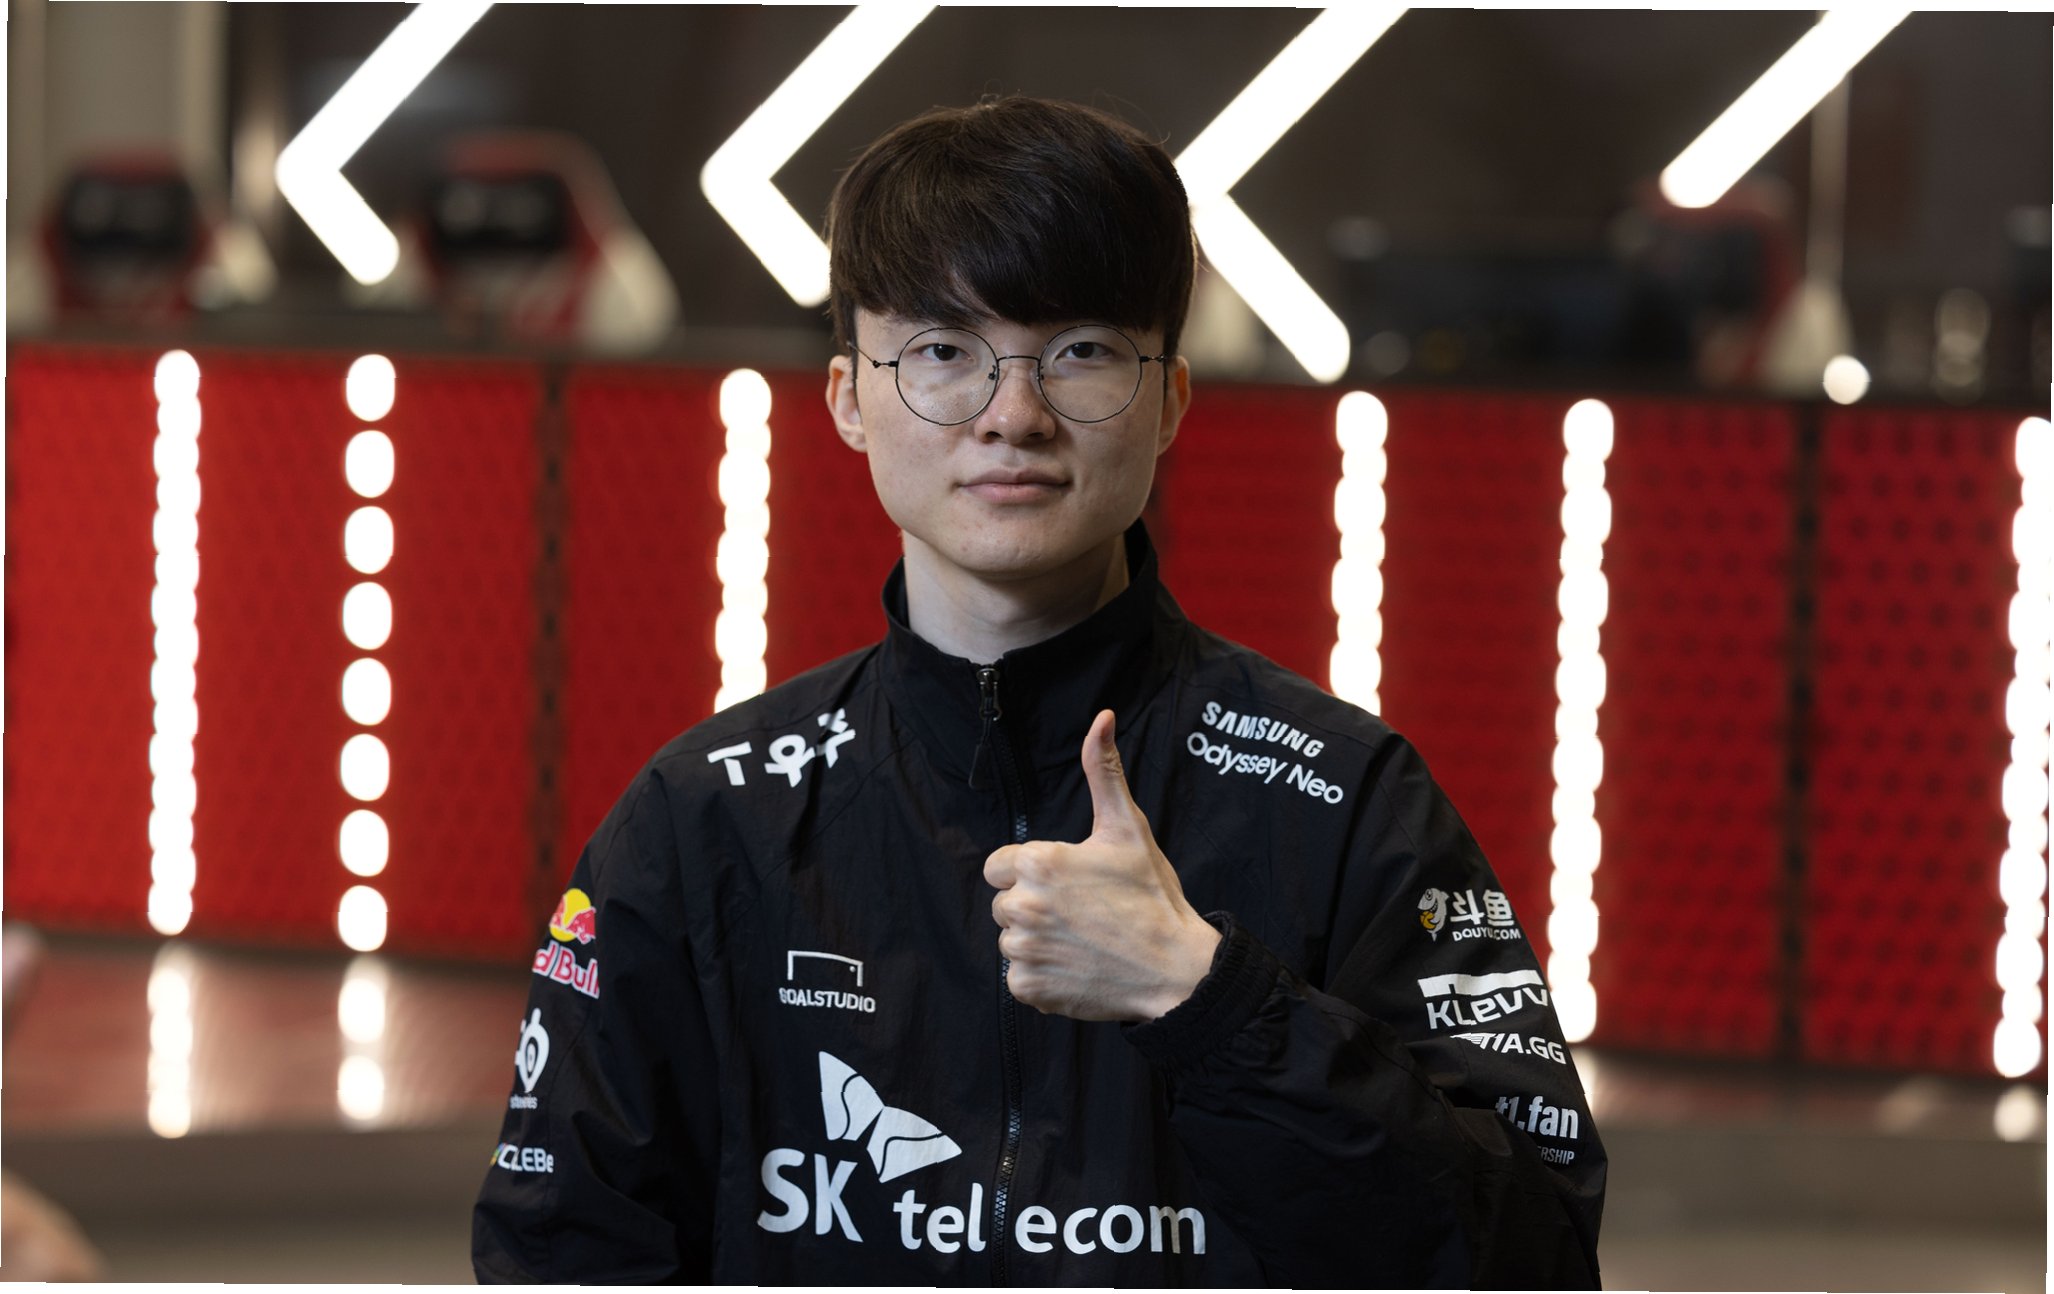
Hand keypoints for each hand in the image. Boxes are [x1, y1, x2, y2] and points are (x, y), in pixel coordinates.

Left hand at [983, 709, 1220, 1020]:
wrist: (1175, 968)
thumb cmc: (1151, 896)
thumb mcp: (1128, 828)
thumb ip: (1103, 771)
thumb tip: (1101, 718)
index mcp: (1039, 862)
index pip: (1000, 866)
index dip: (1031, 873)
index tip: (1067, 883)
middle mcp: (1022, 905)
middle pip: (1004, 903)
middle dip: (1034, 906)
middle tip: (1082, 913)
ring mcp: (1024, 950)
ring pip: (1011, 940)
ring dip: (1038, 942)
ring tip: (1082, 941)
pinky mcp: (1028, 988)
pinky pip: (1018, 978)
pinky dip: (1042, 977)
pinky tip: (1077, 967)